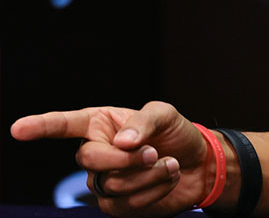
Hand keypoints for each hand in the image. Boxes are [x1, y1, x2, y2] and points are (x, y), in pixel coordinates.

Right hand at [10, 101, 211, 216]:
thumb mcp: (165, 114)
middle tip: (154, 153)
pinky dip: (154, 191)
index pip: (64, 124)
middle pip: (89, 160)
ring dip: (149, 175)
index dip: (41, 127)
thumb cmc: (176, 133)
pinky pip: (126, 204)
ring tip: (170, 164)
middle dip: (126, 159)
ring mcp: (102, 182)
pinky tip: (168, 179)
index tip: (18, 129)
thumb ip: (144, 121)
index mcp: (99, 125)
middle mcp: (94, 154)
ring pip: (112, 185)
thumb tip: (123, 142)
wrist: (198, 163)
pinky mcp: (117, 205)